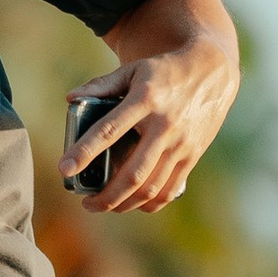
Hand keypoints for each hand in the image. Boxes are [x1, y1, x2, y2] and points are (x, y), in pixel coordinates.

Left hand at [63, 26, 240, 215]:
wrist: (212, 71)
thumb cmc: (164, 72)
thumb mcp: (133, 71)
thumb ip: (102, 85)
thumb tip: (70, 98)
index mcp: (145, 99)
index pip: (109, 130)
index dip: (84, 151)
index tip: (64, 169)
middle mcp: (164, 124)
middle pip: (132, 173)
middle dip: (106, 196)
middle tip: (86, 203)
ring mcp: (181, 143)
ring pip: (151, 187)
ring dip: (125, 204)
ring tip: (105, 205)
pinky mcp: (193, 155)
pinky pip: (170, 189)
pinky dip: (149, 203)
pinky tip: (133, 203)